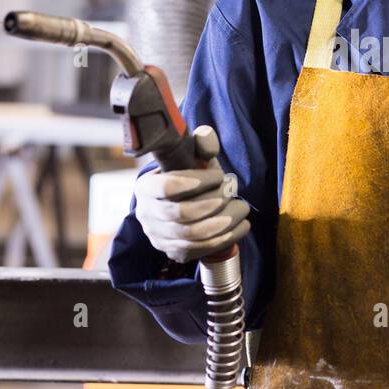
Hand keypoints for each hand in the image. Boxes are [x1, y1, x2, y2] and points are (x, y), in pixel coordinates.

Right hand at [134, 124, 250, 263]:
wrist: (185, 204)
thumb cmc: (191, 176)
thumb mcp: (194, 157)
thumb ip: (201, 143)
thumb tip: (205, 137)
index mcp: (146, 186)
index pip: (166, 187)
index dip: (195, 181)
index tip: (218, 175)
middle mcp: (146, 214)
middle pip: (181, 212)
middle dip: (214, 202)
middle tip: (233, 193)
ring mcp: (158, 236)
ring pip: (192, 233)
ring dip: (223, 222)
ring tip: (242, 209)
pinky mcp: (174, 251)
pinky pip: (200, 249)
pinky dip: (225, 238)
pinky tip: (241, 226)